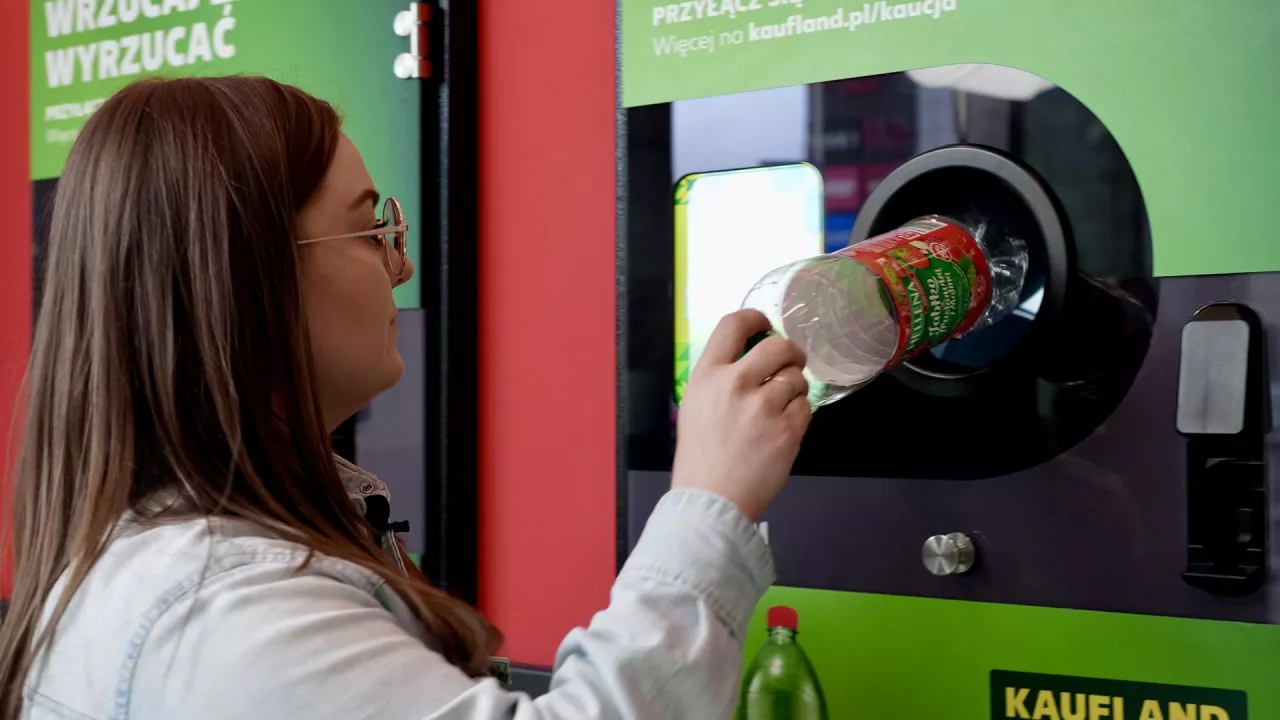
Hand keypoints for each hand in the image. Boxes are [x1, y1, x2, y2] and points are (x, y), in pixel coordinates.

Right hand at [672, 310, 811, 520]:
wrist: (712, 500)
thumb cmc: (701, 457)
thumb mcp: (695, 405)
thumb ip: (720, 377)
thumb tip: (751, 358)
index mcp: (707, 375)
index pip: (733, 324)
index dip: (756, 318)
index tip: (766, 324)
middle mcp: (735, 383)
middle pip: (778, 345)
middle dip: (791, 351)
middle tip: (791, 362)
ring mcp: (764, 407)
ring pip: (797, 378)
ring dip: (795, 388)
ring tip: (780, 408)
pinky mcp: (787, 430)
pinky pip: (806, 406)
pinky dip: (799, 414)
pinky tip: (782, 428)